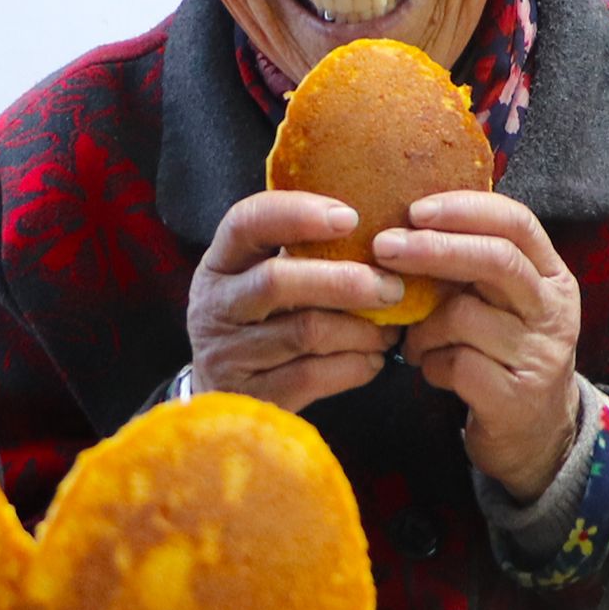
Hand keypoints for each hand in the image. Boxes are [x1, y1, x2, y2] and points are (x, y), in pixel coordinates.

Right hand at [186, 190, 400, 410]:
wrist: (219, 395)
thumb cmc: (259, 321)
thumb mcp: (259, 279)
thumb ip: (301, 254)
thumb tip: (382, 233)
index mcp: (220, 263)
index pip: (247, 222)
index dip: (297, 214)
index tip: (350, 218)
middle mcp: (216, 305)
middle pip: (277, 282)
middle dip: (345, 282)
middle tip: (392, 287)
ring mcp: (228, 354)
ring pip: (305, 332)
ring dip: (360, 330)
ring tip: (389, 329)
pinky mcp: (251, 395)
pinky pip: (312, 376)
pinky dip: (354, 366)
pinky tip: (372, 359)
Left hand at [374, 191, 585, 498]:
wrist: (537, 436)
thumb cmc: (503, 355)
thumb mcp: (502, 304)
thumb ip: (473, 268)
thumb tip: (407, 225)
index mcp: (552, 276)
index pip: (516, 223)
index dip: (465, 209)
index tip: (415, 209)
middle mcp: (553, 311)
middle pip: (495, 260)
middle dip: (433, 248)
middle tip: (384, 246)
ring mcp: (540, 355)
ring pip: (463, 316)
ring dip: (422, 326)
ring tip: (413, 340)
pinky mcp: (516, 397)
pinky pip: (454, 364)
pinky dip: (429, 364)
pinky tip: (430, 369)